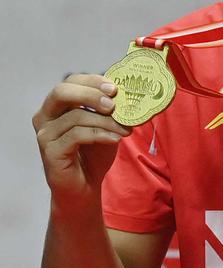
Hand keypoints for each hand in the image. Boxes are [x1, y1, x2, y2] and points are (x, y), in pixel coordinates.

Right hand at [32, 74, 131, 210]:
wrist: (84, 186)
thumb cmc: (93, 153)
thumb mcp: (106, 126)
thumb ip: (111, 110)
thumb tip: (133, 94)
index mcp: (57, 106)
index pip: (70, 82)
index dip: (92, 81)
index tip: (115, 87)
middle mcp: (45, 116)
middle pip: (62, 92)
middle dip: (91, 94)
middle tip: (114, 103)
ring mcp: (45, 134)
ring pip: (75, 116)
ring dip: (105, 121)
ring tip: (125, 129)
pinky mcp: (50, 150)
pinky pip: (76, 135)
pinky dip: (100, 135)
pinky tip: (115, 139)